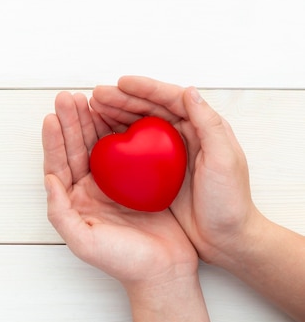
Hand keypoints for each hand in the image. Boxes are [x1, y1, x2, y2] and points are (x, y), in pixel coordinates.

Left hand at [42, 91, 197, 287]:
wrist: (164, 273)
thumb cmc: (123, 262)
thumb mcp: (84, 242)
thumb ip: (60, 213)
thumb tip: (48, 180)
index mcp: (75, 200)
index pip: (60, 164)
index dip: (55, 140)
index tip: (51, 117)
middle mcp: (91, 188)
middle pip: (77, 148)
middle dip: (71, 121)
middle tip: (67, 97)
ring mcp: (115, 182)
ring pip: (100, 144)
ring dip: (92, 121)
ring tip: (88, 97)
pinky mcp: (139, 179)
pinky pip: (128, 149)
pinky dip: (121, 130)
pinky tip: (119, 113)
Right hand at [89, 76, 260, 263]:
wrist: (226, 239)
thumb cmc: (229, 201)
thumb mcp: (224, 160)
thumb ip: (208, 124)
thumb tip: (189, 91)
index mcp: (201, 127)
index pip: (169, 99)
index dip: (145, 88)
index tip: (121, 83)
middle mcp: (183, 136)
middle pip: (148, 109)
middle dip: (122, 99)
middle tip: (96, 96)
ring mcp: (166, 155)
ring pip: (136, 126)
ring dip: (114, 116)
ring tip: (91, 109)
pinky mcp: (155, 173)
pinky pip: (131, 150)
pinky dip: (115, 140)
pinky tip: (99, 139)